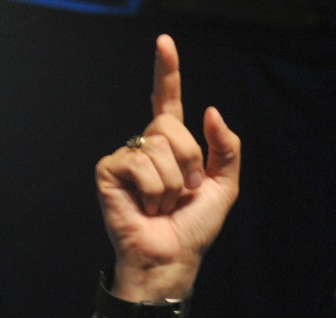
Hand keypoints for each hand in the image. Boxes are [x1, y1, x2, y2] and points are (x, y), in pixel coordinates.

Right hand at [95, 34, 240, 305]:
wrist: (173, 257)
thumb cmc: (194, 227)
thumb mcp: (225, 186)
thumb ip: (226, 148)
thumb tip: (210, 110)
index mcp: (174, 147)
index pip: (169, 102)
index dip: (168, 72)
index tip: (166, 42)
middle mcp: (147, 146)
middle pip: (171, 125)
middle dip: (189, 161)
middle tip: (184, 192)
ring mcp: (126, 157)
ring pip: (159, 146)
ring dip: (173, 182)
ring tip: (164, 204)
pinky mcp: (109, 171)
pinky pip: (140, 162)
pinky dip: (154, 189)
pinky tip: (147, 207)